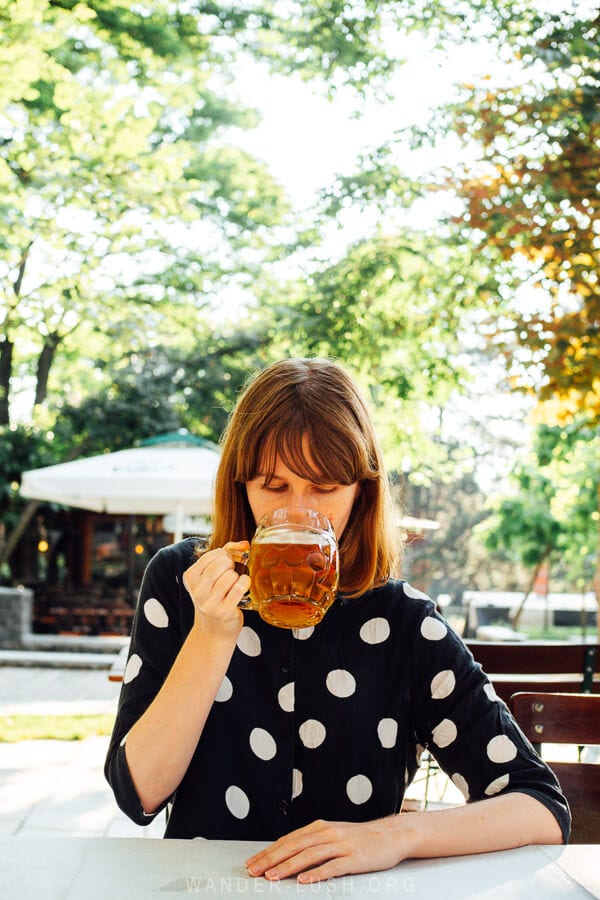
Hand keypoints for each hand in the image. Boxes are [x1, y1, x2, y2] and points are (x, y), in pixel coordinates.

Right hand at [183, 541, 250, 640]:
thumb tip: (244, 544)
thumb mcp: (212, 574)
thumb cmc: (215, 596)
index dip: (225, 555)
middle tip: (231, 573)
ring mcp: (209, 602)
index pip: (213, 554)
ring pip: (231, 575)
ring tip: (234, 583)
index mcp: (191, 576)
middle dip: (231, 565)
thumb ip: (228, 552)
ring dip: (238, 576)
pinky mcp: (223, 611)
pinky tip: (243, 585)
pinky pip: (239, 588)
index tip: (227, 562)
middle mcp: (197, 589)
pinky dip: (245, 583)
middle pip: (222, 563)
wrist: (214, 628)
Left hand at [245, 817, 409, 882]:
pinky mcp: (354, 858)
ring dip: (288, 866)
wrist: (392, 835)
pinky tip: (304, 881)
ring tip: (273, 877)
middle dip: (272, 859)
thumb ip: (313, 842)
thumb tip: (288, 852)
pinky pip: (332, 866)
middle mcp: (328, 833)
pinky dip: (317, 873)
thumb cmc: (360, 838)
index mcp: (320, 827)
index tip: (253, 863)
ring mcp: (341, 844)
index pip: (289, 840)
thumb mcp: (334, 834)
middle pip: (294, 846)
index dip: (269, 852)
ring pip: (309, 855)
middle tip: (254, 871)